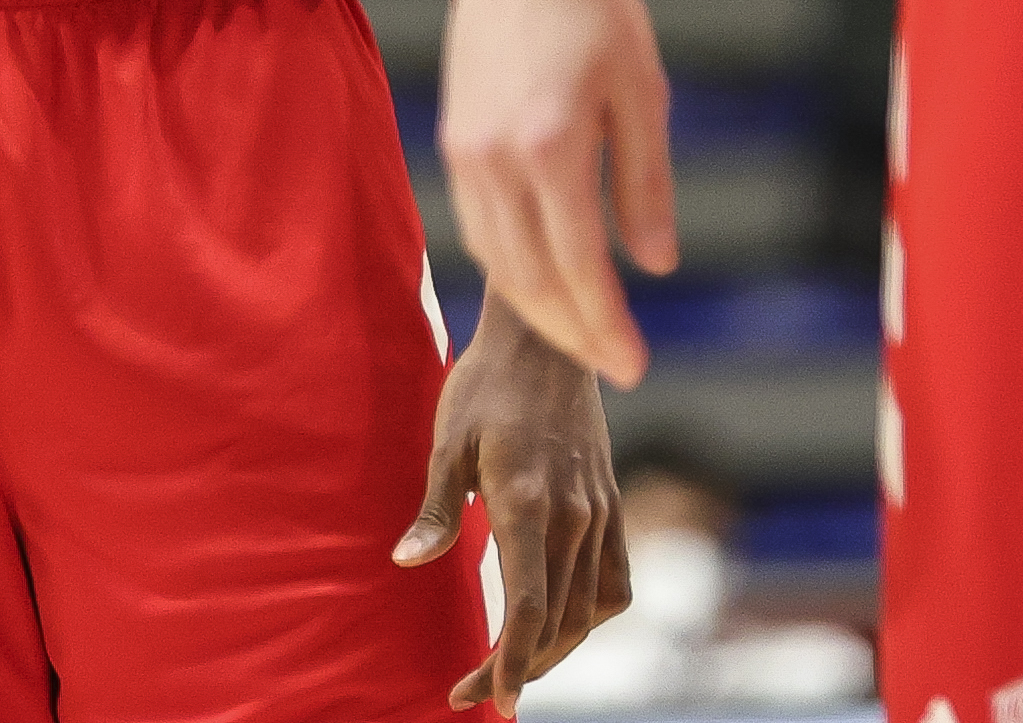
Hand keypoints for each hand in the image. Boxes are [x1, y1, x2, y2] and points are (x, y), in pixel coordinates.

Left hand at [398, 295, 627, 712]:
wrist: (546, 336)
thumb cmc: (485, 386)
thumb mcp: (447, 442)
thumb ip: (436, 509)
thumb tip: (407, 563)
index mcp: (526, 502)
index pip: (528, 609)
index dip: (511, 664)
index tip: (489, 700)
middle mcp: (572, 514)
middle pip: (557, 621)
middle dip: (520, 668)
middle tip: (476, 693)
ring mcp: (599, 510)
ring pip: (588, 609)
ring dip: (554, 650)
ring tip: (516, 669)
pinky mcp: (612, 502)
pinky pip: (615, 580)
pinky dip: (592, 615)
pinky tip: (564, 624)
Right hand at [438, 0, 678, 385]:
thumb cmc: (596, 7)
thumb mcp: (642, 93)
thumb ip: (646, 184)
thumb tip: (654, 266)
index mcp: (551, 149)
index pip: (579, 269)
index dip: (606, 327)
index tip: (635, 365)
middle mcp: (496, 161)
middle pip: (531, 280)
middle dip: (574, 333)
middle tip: (615, 366)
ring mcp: (465, 152)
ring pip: (496, 261)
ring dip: (539, 308)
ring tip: (582, 332)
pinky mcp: (453, 139)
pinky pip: (476, 227)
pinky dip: (508, 265)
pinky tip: (540, 274)